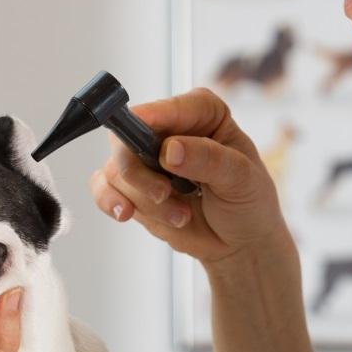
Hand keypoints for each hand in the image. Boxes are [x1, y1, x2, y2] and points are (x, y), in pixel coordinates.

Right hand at [88, 87, 291, 268]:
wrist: (240, 243)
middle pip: (127, 137)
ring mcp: (146, 159)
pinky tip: (126, 213)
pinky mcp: (132, 187)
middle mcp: (168, 130)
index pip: (169, 108)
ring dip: (143, 199)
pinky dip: (111, 202)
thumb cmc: (249, 202)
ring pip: (117, 169)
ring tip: (179, 216)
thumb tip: (170, 150)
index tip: (144, 138)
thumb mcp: (241, 178)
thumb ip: (208, 159)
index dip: (151, 119)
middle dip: (140, 172)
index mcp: (201, 114)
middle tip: (164, 194)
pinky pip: (103, 188)